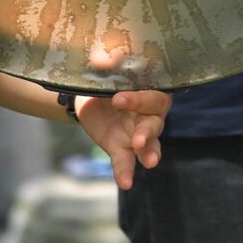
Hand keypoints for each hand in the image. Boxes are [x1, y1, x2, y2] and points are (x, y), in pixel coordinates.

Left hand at [75, 39, 169, 190]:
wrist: (87, 93)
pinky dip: (125, 172)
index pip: (152, 95)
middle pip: (155, 122)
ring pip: (149, 144)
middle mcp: (149, 113)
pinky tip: (126, 183)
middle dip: (148, 131)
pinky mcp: (121, 147)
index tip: (118, 99)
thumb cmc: (107, 74)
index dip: (138, 99)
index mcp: (151, 89)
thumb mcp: (106, 67)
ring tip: (149, 162)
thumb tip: (101, 60)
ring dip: (148, 152)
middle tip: (138, 138)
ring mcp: (137, 132)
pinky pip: (126, 161)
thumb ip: (108, 63)